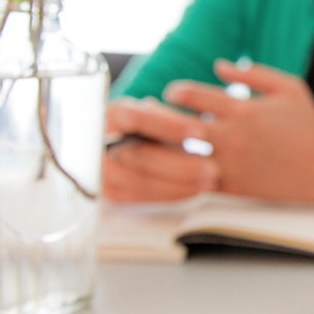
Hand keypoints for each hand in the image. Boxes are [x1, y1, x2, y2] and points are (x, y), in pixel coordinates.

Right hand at [102, 97, 218, 201]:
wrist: (125, 149)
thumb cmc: (151, 128)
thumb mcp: (157, 116)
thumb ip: (170, 120)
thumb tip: (200, 131)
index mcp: (114, 114)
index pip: (136, 117)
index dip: (168, 124)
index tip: (199, 132)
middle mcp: (101, 140)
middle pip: (139, 155)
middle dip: (179, 164)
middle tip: (212, 168)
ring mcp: (101, 169)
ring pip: (139, 181)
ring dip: (177, 184)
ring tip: (208, 183)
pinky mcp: (108, 191)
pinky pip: (138, 198)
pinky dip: (168, 195)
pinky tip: (193, 192)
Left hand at [161, 60, 313, 202]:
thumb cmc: (309, 126)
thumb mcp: (289, 88)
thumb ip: (253, 73)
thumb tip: (218, 65)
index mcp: (243, 109)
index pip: (192, 95)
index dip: (176, 92)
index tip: (172, 95)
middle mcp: (232, 136)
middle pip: (177, 126)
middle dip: (158, 119)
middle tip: (149, 116)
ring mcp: (230, 164)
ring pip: (179, 156)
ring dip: (161, 148)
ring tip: (151, 143)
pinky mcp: (232, 187)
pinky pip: (194, 180)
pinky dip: (180, 173)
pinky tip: (172, 168)